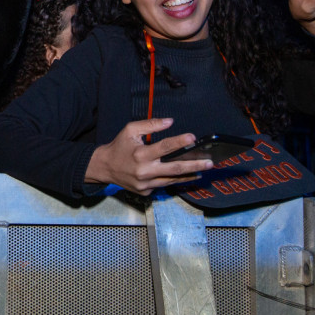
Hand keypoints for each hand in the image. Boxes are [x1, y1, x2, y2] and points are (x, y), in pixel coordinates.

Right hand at [85, 118, 212, 194]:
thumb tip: (170, 122)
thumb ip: (150, 125)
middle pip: (175, 168)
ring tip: (202, 170)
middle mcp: (144, 170)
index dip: (179, 142)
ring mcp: (146, 184)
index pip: (164, 147)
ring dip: (189, 175)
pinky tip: (185, 176)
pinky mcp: (146, 191)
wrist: (105, 167)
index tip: (192, 137)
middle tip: (209, 162)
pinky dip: (174, 180)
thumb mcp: (130, 130)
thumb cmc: (119, 146)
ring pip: (172, 180)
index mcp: (140, 154)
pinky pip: (163, 185)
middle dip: (194, 165)